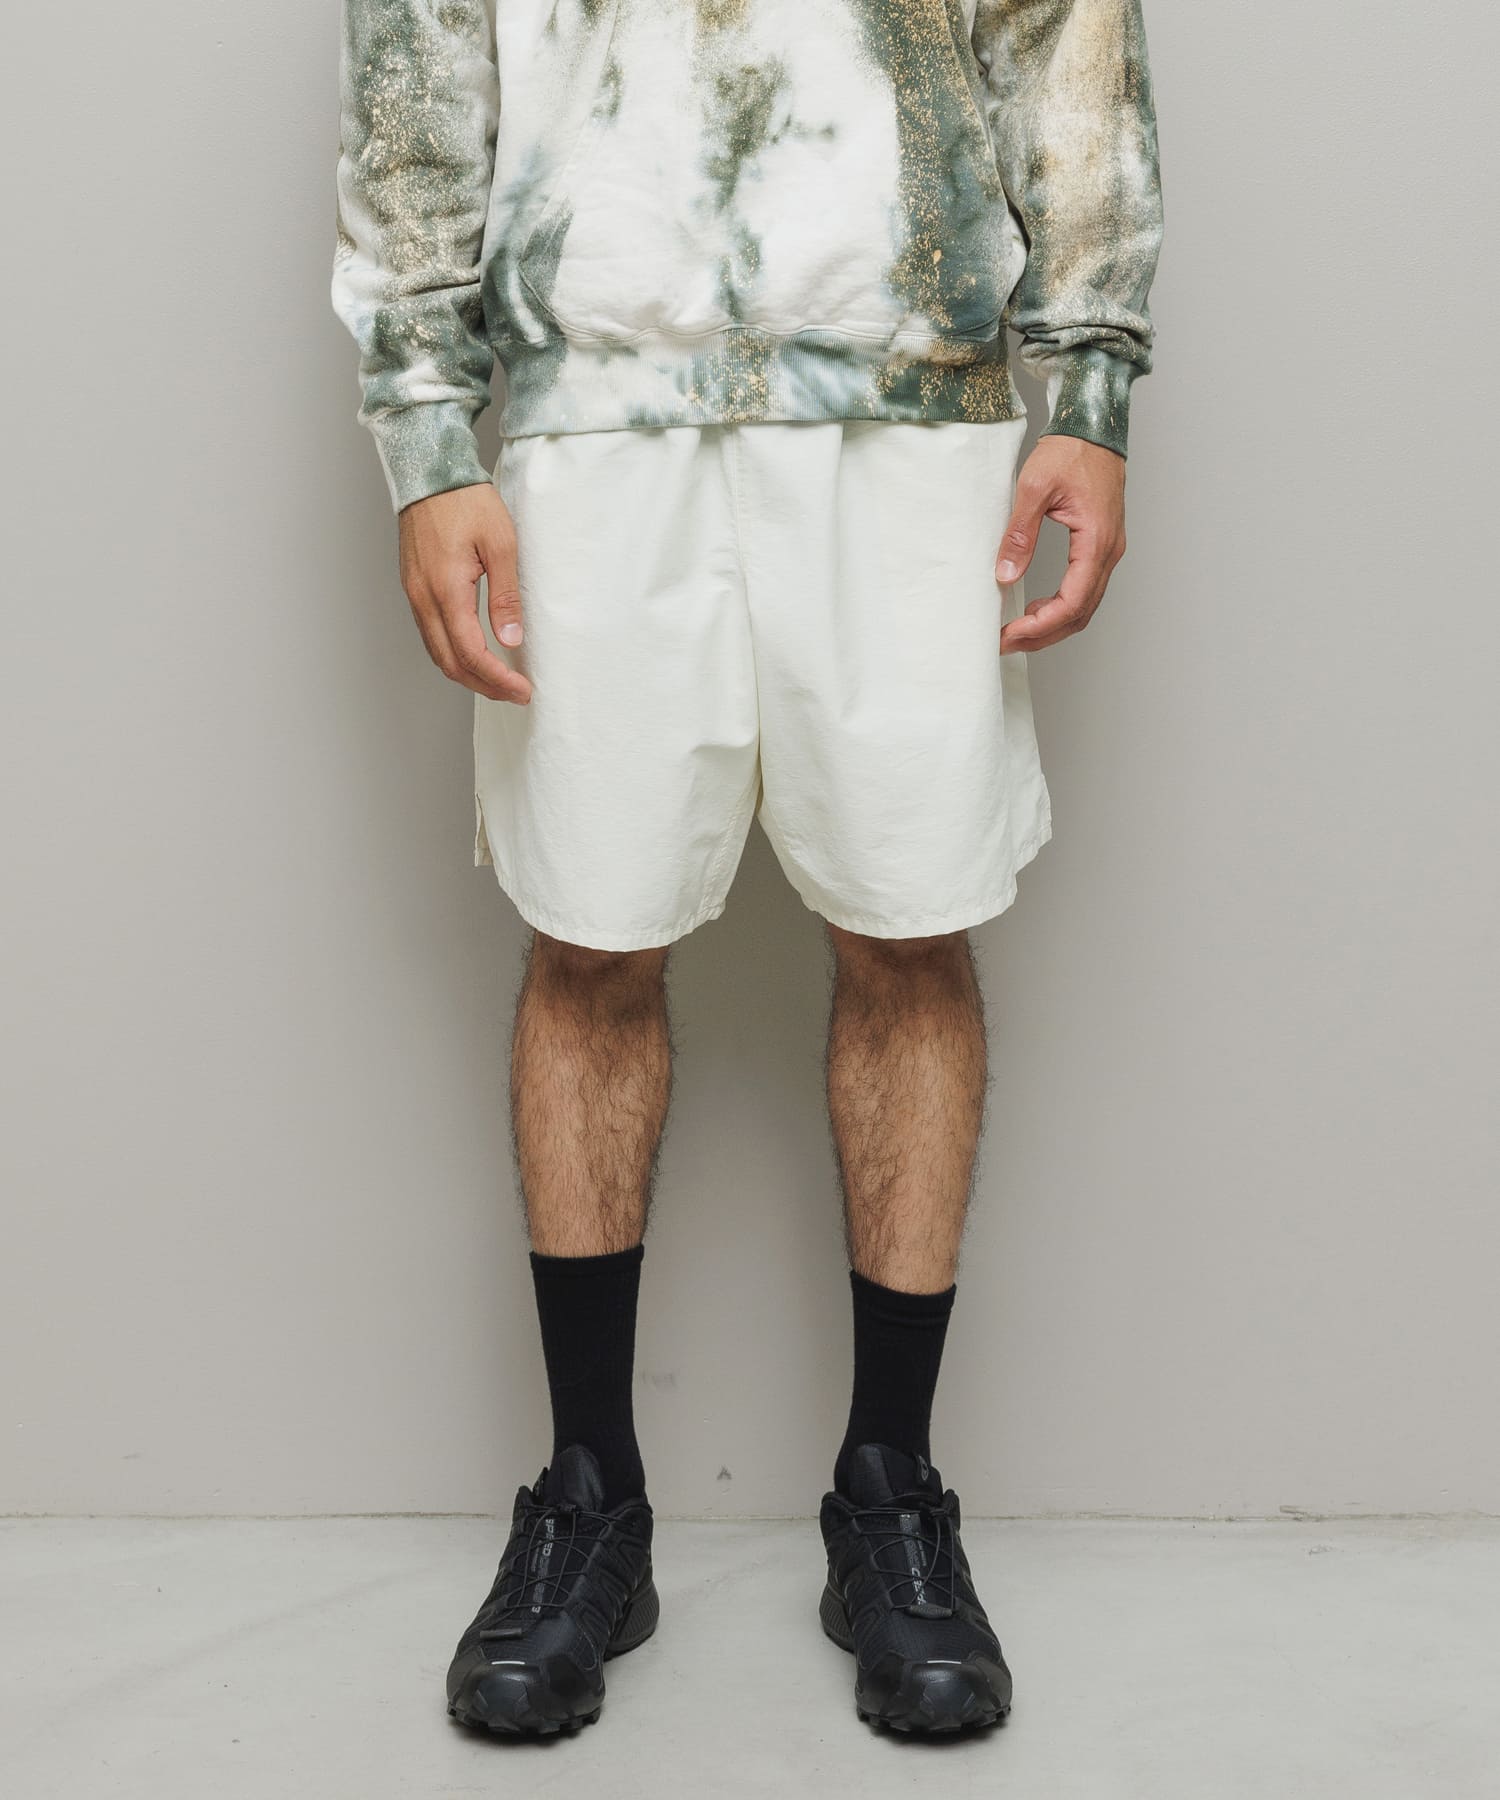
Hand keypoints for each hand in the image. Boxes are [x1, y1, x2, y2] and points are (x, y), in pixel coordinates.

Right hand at [397, 483, 531, 702]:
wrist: (431, 472)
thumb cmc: (467, 501)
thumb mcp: (501, 544)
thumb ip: (505, 596)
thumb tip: (510, 640)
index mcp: (446, 590)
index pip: (470, 653)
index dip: (498, 679)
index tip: (523, 690)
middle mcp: (423, 598)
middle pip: (450, 663)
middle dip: (484, 686)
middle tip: (515, 693)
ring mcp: (414, 594)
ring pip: (437, 653)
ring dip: (467, 674)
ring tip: (499, 681)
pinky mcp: (414, 588)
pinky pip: (430, 635)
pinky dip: (453, 654)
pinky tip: (474, 654)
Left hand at [995, 437, 1126, 654]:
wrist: (1093, 428)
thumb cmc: (1070, 450)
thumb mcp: (1033, 488)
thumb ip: (1020, 534)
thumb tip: (1005, 575)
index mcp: (1097, 541)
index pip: (1071, 603)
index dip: (1040, 627)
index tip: (1010, 634)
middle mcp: (1109, 551)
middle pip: (1080, 614)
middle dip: (1043, 635)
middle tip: (1007, 642)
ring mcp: (1108, 550)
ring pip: (1084, 606)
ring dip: (1052, 625)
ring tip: (1017, 632)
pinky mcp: (1101, 546)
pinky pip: (1085, 590)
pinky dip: (1061, 608)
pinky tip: (1036, 609)